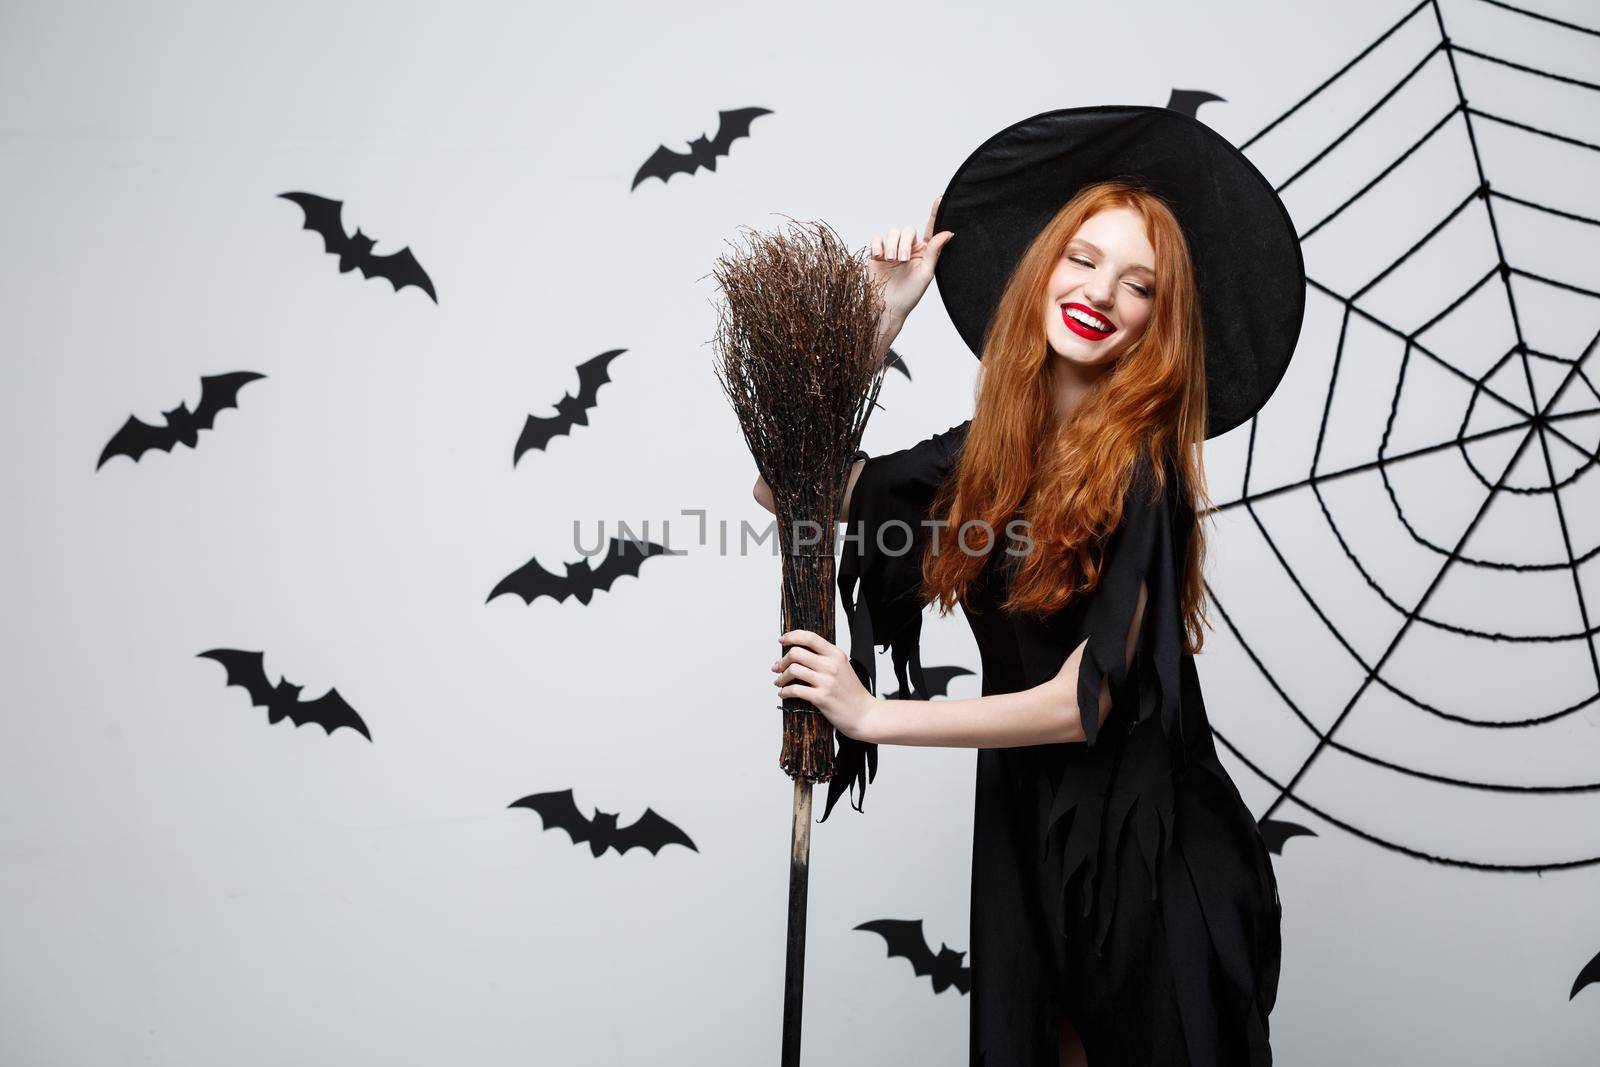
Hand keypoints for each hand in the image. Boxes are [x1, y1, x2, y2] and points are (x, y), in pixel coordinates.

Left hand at [772, 629, 879, 740]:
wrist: (865, 714)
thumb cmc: (853, 693)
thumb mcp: (843, 667)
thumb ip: (826, 659)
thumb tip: (801, 655)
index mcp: (836, 654)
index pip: (810, 637)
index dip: (792, 636)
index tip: (782, 639)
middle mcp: (831, 665)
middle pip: (796, 653)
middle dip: (782, 660)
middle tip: (777, 667)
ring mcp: (826, 681)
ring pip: (793, 670)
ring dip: (781, 677)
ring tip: (779, 682)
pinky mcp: (821, 697)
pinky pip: (794, 690)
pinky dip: (784, 691)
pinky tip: (784, 693)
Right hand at [869, 195, 954, 321]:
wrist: (887, 307)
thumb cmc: (909, 294)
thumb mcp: (926, 273)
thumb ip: (934, 251)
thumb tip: (948, 233)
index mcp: (924, 252)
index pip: (931, 229)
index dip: (935, 213)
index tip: (940, 199)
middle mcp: (909, 248)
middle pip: (908, 230)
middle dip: (904, 243)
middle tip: (901, 259)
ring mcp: (892, 249)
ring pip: (893, 232)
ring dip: (891, 246)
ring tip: (889, 261)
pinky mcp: (877, 253)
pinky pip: (877, 238)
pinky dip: (878, 245)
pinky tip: (879, 257)